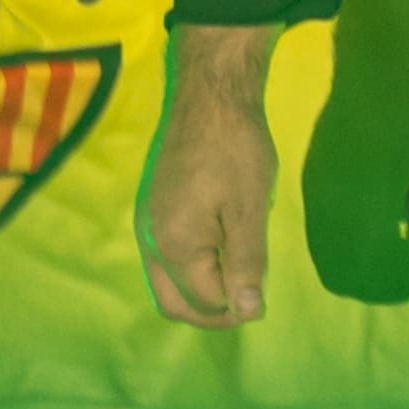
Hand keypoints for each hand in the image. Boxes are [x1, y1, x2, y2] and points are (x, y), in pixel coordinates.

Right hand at [136, 29, 281, 327]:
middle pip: (174, 303)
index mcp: (174, 246)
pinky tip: (215, 254)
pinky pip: (162, 260)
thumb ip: (246, 264)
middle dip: (210, 311)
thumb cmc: (235, 149)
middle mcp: (150, 242)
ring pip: (164, 283)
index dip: (237, 306)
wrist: (209, 97)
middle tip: (246, 300)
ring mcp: (145, 226)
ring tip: (234, 278)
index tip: (263, 296)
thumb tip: (247, 312)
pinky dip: (187, 271)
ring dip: (197, 292)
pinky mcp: (149, 211)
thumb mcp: (250, 210)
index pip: (205, 300)